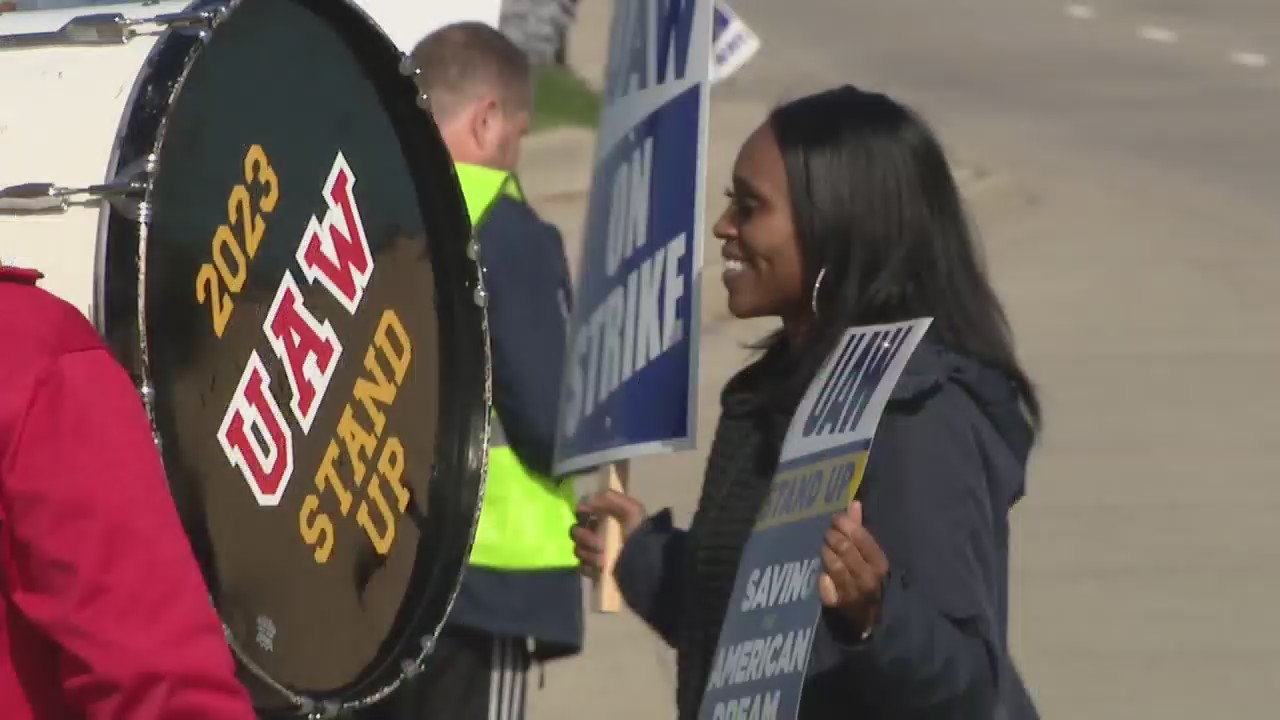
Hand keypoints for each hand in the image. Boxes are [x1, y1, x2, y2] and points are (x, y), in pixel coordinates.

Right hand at [570, 490, 646, 578]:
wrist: (645, 562)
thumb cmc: (638, 533)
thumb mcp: (631, 509)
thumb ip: (609, 498)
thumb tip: (584, 503)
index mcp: (604, 519)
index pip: (582, 514)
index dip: (582, 515)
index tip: (587, 518)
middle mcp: (596, 534)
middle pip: (576, 532)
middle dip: (586, 537)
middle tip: (599, 543)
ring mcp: (593, 553)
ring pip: (578, 550)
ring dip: (589, 553)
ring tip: (604, 559)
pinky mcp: (593, 570)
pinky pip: (581, 566)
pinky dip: (588, 566)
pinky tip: (600, 567)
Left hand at [818, 501, 889, 634]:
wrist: (868, 619)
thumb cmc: (869, 579)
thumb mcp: (870, 555)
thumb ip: (861, 529)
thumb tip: (854, 503)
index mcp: (880, 563)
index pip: (860, 536)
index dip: (844, 523)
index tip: (836, 519)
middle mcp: (868, 578)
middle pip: (843, 547)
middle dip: (832, 536)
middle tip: (828, 534)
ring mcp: (852, 592)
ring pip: (831, 563)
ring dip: (825, 551)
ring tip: (826, 548)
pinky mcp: (837, 604)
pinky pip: (823, 582)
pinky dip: (822, 576)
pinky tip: (825, 573)